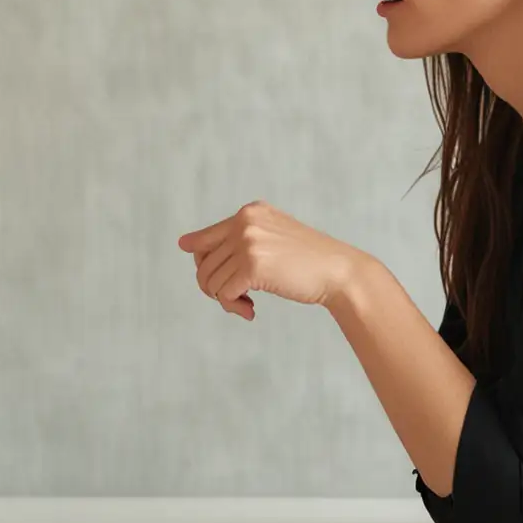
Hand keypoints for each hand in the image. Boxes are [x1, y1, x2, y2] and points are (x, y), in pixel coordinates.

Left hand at [177, 201, 362, 319]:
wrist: (340, 272)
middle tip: (235, 299)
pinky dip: (233, 307)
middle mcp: (245, 222)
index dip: (205, 267)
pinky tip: (251, 310)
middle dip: (213, 286)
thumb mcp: (271, 238)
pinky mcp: (253, 265)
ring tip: (244, 305)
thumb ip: (234, 239)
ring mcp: (248, 242)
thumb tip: (182, 243)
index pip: (202, 240)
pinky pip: (223, 293)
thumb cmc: (307, 262)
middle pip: (202, 263)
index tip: (222, 282)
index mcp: (249, 212)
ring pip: (209, 280)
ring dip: (223, 300)